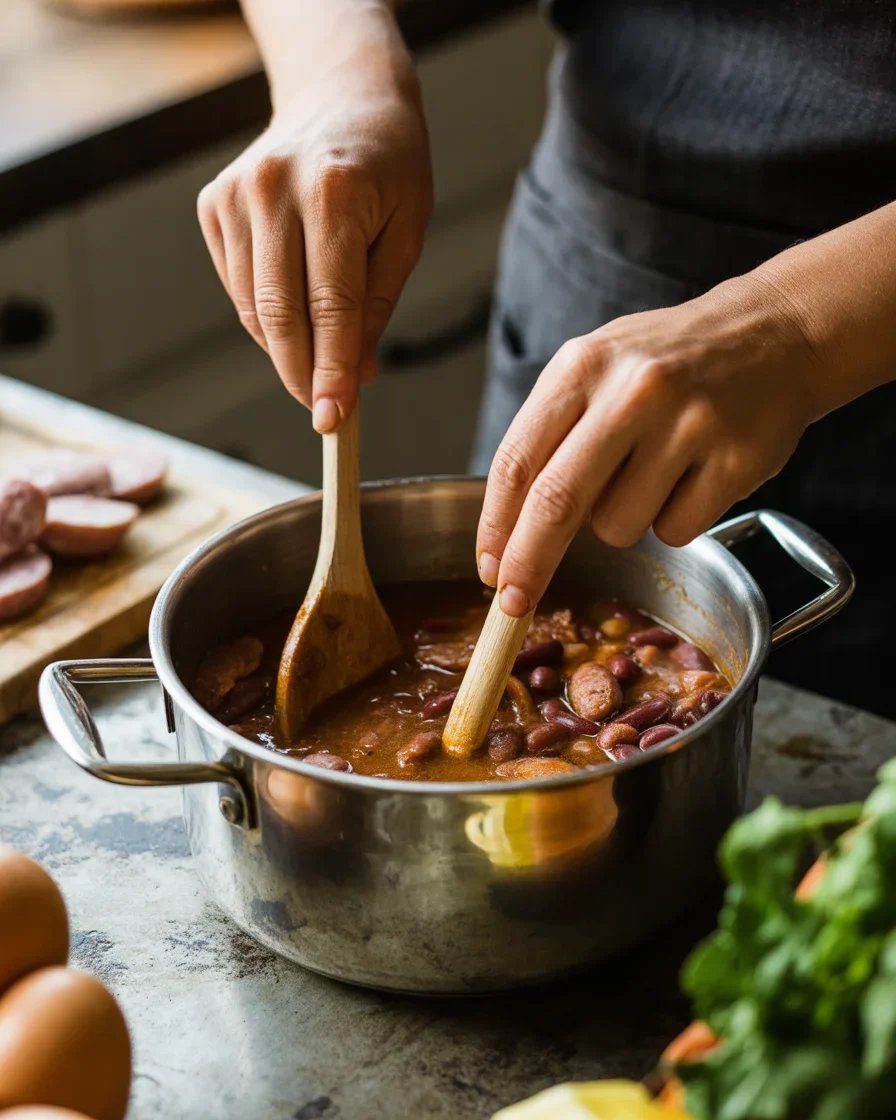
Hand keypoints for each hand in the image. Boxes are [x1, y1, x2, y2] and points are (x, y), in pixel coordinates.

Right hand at [197, 27, 431, 431]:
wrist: (341, 96)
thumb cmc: (387, 164)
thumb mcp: (406, 231)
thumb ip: (376, 306)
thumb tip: (357, 377)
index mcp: (334, 193)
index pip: (331, 306)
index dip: (332, 371)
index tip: (334, 419)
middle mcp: (274, 189)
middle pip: (280, 314)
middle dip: (301, 375)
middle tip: (324, 413)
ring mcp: (235, 195)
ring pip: (252, 308)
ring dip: (285, 350)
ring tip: (318, 363)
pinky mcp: (214, 205)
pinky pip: (237, 288)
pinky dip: (265, 320)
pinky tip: (294, 318)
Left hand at [477, 275, 822, 615]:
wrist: (776, 332)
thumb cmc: (669, 361)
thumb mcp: (597, 368)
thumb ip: (552, 435)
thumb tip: (511, 535)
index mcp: (583, 366)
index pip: (517, 462)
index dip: (495, 527)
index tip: (488, 569)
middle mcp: (632, 391)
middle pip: (556, 502)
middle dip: (528, 563)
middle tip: (514, 602)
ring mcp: (688, 425)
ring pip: (617, 526)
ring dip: (622, 522)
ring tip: (652, 473)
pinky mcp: (735, 459)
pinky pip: (675, 531)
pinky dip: (674, 522)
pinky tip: (692, 477)